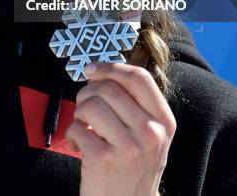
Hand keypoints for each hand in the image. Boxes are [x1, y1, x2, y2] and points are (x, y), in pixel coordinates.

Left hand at [65, 62, 175, 195]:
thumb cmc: (133, 169)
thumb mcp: (148, 136)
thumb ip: (134, 105)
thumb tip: (99, 73)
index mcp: (164, 121)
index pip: (139, 78)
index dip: (111, 68)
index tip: (92, 69)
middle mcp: (151, 133)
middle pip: (109, 88)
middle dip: (87, 93)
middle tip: (84, 106)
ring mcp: (129, 148)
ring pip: (91, 105)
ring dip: (79, 113)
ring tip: (84, 128)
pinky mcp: (105, 160)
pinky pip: (78, 128)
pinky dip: (72, 134)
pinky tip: (80, 145)